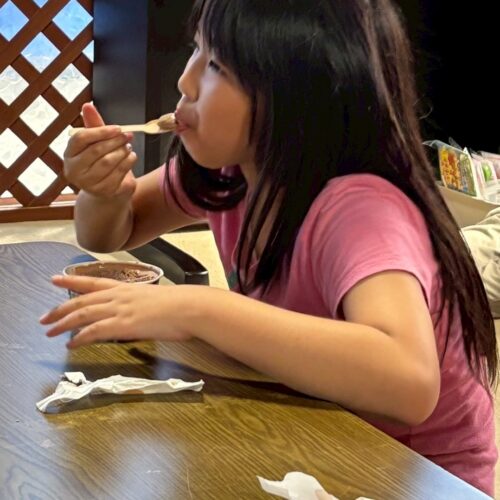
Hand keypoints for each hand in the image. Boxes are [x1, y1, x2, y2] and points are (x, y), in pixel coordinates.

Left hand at [40, 275, 191, 347]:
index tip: (56, 279)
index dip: (72, 281)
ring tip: (50, 331)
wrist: (189, 307)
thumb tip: (137, 315)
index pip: (93, 282)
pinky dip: (80, 338)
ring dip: (63, 323)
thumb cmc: (179, 305)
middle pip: (82, 300)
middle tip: (44, 317)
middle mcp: (119, 296)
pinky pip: (94, 331)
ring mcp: (120, 309)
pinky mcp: (122, 325)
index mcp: (126, 288)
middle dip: (60, 308)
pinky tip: (71, 344)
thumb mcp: (155, 300)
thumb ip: (140, 305)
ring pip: (83, 315)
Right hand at [64, 103, 137, 198]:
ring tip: (128, 147)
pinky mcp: (104, 191)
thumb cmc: (101, 161)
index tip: (117, 128)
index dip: (101, 131)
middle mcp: (74, 170)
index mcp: (69, 154)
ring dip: (123, 152)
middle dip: (115, 141)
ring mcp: (88, 184)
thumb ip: (93, 125)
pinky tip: (131, 157)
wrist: (108, 189)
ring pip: (108, 162)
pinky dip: (128, 162)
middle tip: (128, 136)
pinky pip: (119, 173)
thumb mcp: (97, 142)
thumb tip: (87, 105)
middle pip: (96, 150)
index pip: (81, 138)